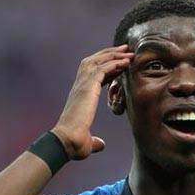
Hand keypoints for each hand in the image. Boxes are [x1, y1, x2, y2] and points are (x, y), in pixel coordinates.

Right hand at [51, 44, 133, 159]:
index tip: (120, 63)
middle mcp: (79, 87)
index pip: (93, 75)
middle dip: (109, 54)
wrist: (66, 141)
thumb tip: (101, 145)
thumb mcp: (88, 142)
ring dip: (113, 54)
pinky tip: (126, 62)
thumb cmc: (74, 143)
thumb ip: (95, 141)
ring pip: (98, 61)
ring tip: (128, 51)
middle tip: (125, 49)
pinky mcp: (87, 87)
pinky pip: (102, 69)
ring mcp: (82, 85)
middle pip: (93, 62)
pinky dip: (114, 63)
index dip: (107, 67)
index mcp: (79, 96)